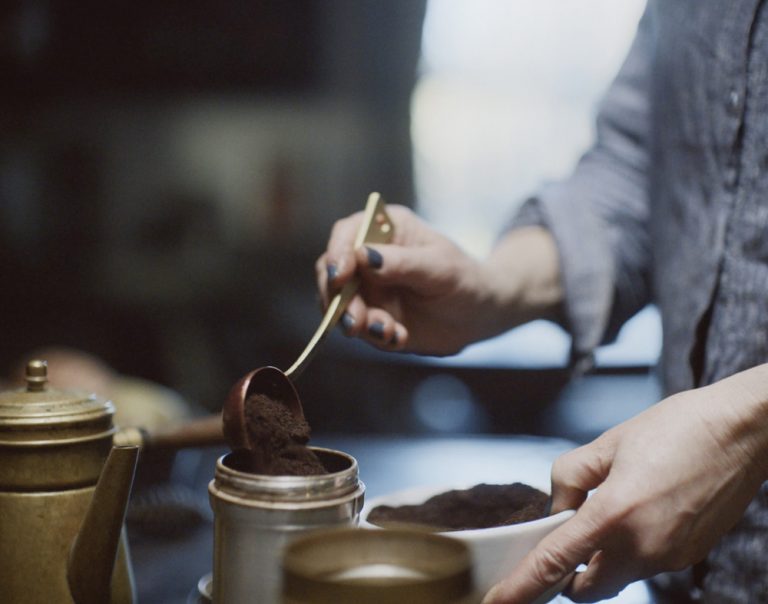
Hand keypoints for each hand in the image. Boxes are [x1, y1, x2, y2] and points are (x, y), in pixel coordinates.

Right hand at [316, 204, 561, 354]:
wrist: (479, 315)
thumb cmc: (465, 279)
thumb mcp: (439, 268)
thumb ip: (402, 263)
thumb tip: (363, 256)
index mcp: (386, 229)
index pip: (347, 234)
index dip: (337, 253)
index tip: (339, 275)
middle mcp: (369, 258)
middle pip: (332, 272)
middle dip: (338, 298)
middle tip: (355, 321)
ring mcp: (368, 289)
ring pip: (340, 304)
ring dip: (356, 322)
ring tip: (387, 332)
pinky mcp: (371, 316)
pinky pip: (360, 328)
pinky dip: (375, 335)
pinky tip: (399, 337)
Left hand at [483, 365, 767, 602]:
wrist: (742, 431)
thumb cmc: (677, 428)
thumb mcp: (607, 443)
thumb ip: (571, 479)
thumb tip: (559, 510)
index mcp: (615, 513)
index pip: (555, 562)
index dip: (522, 587)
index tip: (497, 602)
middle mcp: (643, 546)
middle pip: (586, 588)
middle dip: (567, 577)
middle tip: (563, 543)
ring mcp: (669, 556)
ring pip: (617, 578)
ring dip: (601, 560)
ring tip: (610, 513)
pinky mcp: (688, 556)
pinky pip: (645, 565)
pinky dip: (630, 550)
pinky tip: (639, 512)